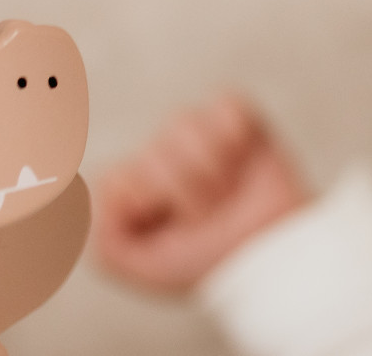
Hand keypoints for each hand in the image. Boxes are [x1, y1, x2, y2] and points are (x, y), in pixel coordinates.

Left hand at [91, 93, 311, 295]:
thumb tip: (108, 188)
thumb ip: (105, 235)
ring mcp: (201, 138)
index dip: (144, 201)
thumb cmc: (204, 264)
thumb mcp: (140, 266)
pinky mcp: (238, 121)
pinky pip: (225, 104)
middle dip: (184, 192)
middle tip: (208, 219)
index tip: (167, 228)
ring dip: (210, 168)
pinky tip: (244, 160)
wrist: (267, 260)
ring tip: (228, 194)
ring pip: (183, 124)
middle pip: (154, 152)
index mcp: (136, 190)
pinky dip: (236, 134)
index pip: (118, 176)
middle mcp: (163, 159)